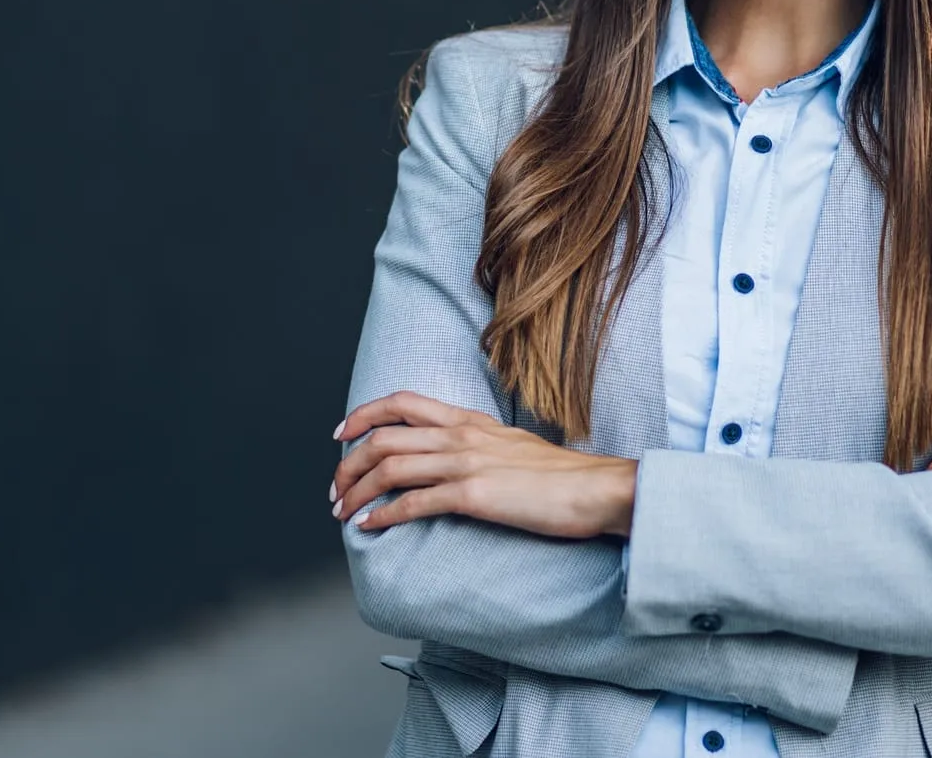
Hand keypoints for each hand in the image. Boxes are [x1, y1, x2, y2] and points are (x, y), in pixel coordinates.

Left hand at [331, 391, 637, 538]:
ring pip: (390, 468)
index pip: (403, 403)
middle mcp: (462, 436)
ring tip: (342, 512)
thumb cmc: (561, 477)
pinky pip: (414, 503)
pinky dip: (384, 515)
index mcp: (470, 421)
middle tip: (335, 490)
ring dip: (357, 492)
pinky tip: (370, 527)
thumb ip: (479, 447)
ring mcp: (466, 463)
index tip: (341, 435)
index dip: (363, 416)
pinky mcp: (474, 496)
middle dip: (348, 465)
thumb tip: (451, 462)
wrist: (596, 489)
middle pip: (384, 438)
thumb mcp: (512, 448)